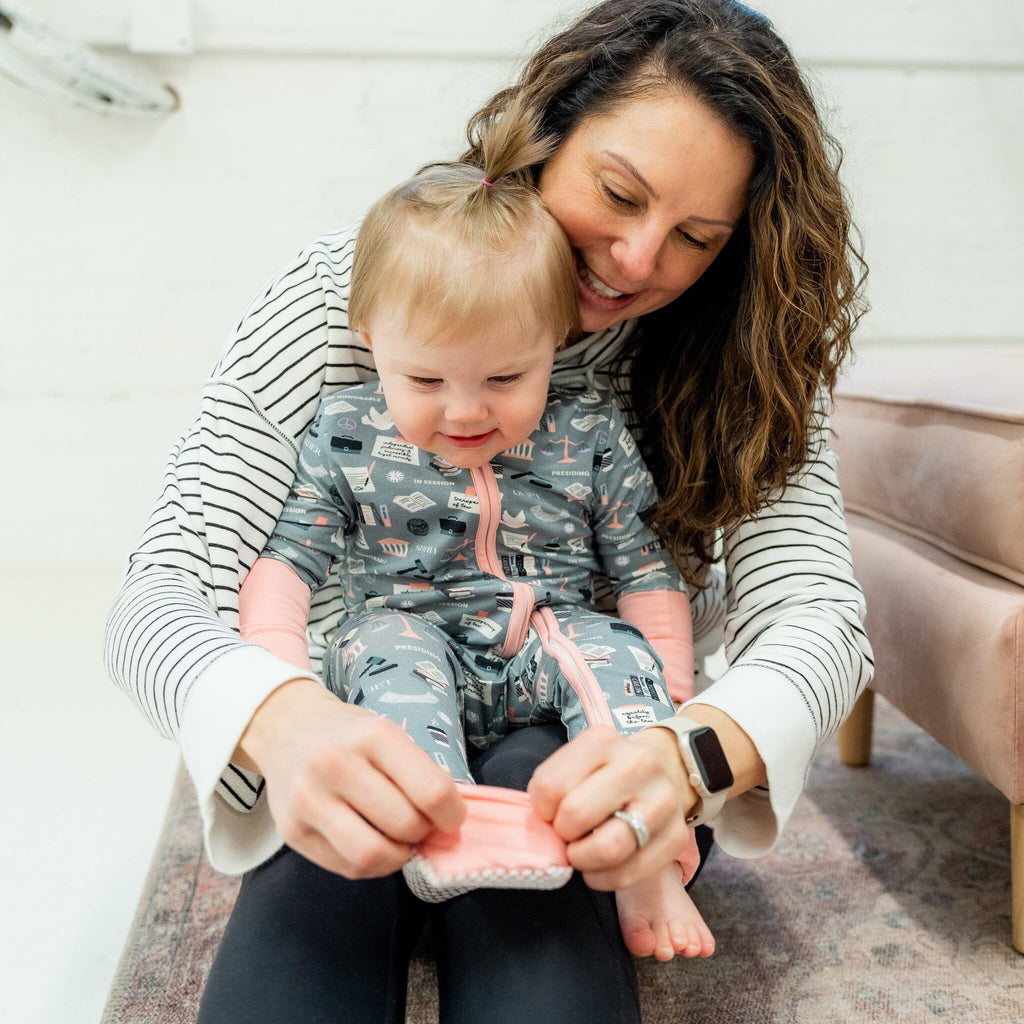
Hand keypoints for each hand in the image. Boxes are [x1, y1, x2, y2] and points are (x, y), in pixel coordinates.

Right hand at [237, 678, 464, 877]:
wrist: (287, 728)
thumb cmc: (350, 735)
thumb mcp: (388, 733)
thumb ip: (419, 772)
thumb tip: (450, 821)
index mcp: (373, 735)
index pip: (431, 791)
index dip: (451, 814)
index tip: (451, 817)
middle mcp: (336, 764)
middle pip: (403, 825)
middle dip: (423, 834)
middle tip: (421, 825)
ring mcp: (309, 800)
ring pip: (372, 855)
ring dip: (398, 856)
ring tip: (399, 841)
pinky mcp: (292, 832)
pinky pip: (346, 868)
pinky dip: (371, 866)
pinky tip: (372, 843)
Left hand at [527, 725, 694, 890]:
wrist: (659, 774)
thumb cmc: (602, 774)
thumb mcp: (575, 765)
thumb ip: (552, 790)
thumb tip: (541, 833)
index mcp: (603, 740)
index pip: (550, 786)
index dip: (542, 809)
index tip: (551, 811)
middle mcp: (638, 763)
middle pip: (576, 815)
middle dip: (562, 834)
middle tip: (567, 833)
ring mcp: (663, 799)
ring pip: (607, 849)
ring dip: (582, 860)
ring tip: (581, 852)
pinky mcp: (677, 836)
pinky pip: (628, 874)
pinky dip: (604, 878)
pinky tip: (600, 867)